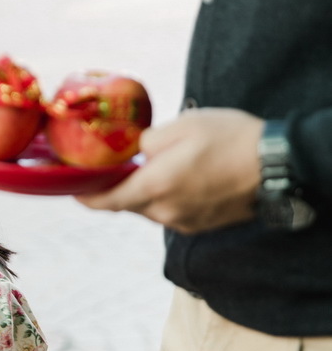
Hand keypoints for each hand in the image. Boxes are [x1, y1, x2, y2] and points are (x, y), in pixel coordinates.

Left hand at [76, 108, 263, 233]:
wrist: (279, 164)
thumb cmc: (230, 139)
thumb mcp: (181, 125)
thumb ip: (147, 141)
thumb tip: (136, 153)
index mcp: (155, 187)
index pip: (107, 201)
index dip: (85, 197)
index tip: (73, 191)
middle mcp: (166, 212)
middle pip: (128, 204)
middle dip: (119, 188)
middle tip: (115, 168)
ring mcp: (184, 222)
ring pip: (150, 208)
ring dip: (146, 191)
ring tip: (158, 167)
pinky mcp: (201, 225)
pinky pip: (171, 212)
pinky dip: (167, 197)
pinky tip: (181, 177)